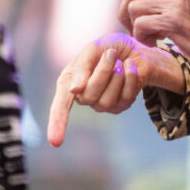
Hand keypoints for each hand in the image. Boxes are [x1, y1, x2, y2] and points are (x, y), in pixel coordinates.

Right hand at [47, 33, 183, 146]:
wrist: (134, 48)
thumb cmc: (109, 47)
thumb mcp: (93, 48)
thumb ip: (82, 66)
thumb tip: (74, 91)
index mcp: (69, 81)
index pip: (60, 106)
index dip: (57, 123)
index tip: (55, 142)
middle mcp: (83, 96)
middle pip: (89, 95)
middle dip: (103, 72)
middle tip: (111, 54)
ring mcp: (102, 104)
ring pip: (107, 100)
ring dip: (117, 75)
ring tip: (121, 61)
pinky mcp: (120, 106)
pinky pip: (125, 98)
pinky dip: (130, 78)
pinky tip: (130, 66)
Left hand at [102, 0, 189, 70]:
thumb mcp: (182, 2)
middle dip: (125, 13)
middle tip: (136, 29)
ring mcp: (174, 1)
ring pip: (133, 8)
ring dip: (134, 28)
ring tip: (150, 37)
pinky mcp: (173, 20)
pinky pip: (140, 24)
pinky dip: (141, 37)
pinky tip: (154, 43)